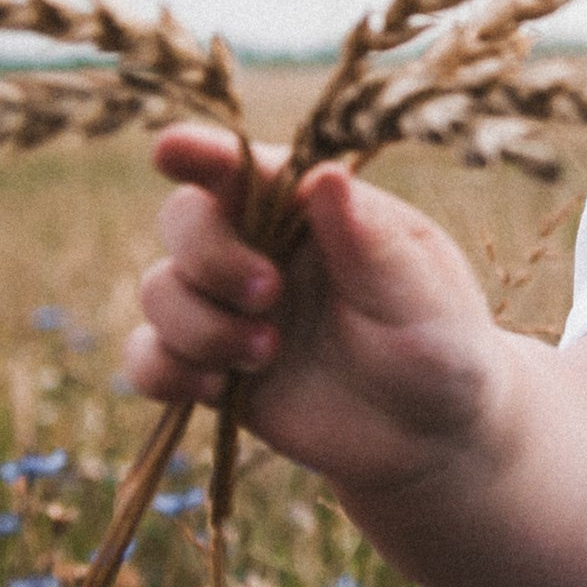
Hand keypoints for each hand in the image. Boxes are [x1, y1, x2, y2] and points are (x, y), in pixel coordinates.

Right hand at [123, 124, 507, 497]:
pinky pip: (147, 358)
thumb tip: (326, 174)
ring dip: (198, 324)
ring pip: (159, 289)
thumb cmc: (440, 344)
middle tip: (269, 295)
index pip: (249, 167)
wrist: (430, 434)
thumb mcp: (421, 296)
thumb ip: (369, 244)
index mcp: (316, 211)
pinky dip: (164, 372)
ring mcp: (231, 307)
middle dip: (210, 256)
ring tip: (268, 356)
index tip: (171, 151)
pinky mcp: (212, 366)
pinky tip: (216, 389)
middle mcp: (262, 248)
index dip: (204, 152)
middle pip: (185, 220)